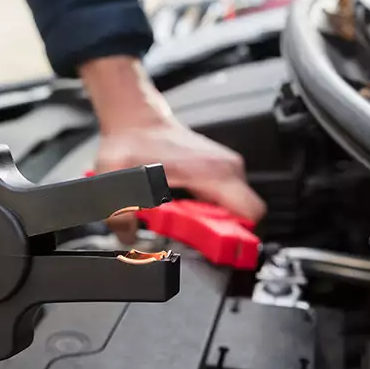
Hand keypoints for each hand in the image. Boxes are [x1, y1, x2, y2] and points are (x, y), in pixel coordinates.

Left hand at [79, 56, 265, 226]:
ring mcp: (226, 169)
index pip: (252, 213)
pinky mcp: (220, 172)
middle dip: (221, 234)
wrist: (137, 121)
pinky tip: (186, 211)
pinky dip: (209, 213)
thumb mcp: (118, 178)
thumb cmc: (135, 141)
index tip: (214, 247)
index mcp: (213, 171)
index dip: (237, 238)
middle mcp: (227, 169)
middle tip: (192, 236)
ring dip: (213, 224)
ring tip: (185, 223)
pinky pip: (227, 203)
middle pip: (245, 218)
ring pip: (236, 212)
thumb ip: (120, 213)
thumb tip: (127, 236)